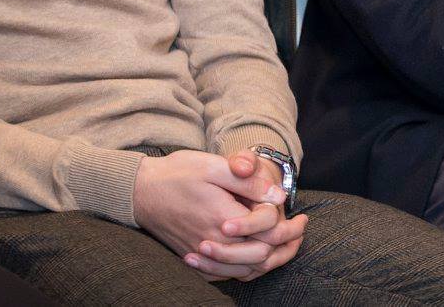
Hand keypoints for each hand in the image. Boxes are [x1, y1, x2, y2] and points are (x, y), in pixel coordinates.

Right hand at [133, 151, 299, 281]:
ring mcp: (201, 254)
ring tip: (287, 246)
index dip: (289, 228)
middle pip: (260, 258)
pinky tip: (256, 258)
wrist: (141, 190)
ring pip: (244, 271)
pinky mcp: (193, 258)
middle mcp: (213, 242)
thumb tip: (278, 196)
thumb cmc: (178, 173)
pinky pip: (224, 276)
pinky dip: (246, 270)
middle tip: (301, 232)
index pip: (267, 234)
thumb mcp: (214, 167)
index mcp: (222, 218)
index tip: (302, 218)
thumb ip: (248, 182)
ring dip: (270, 261)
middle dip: (286, 247)